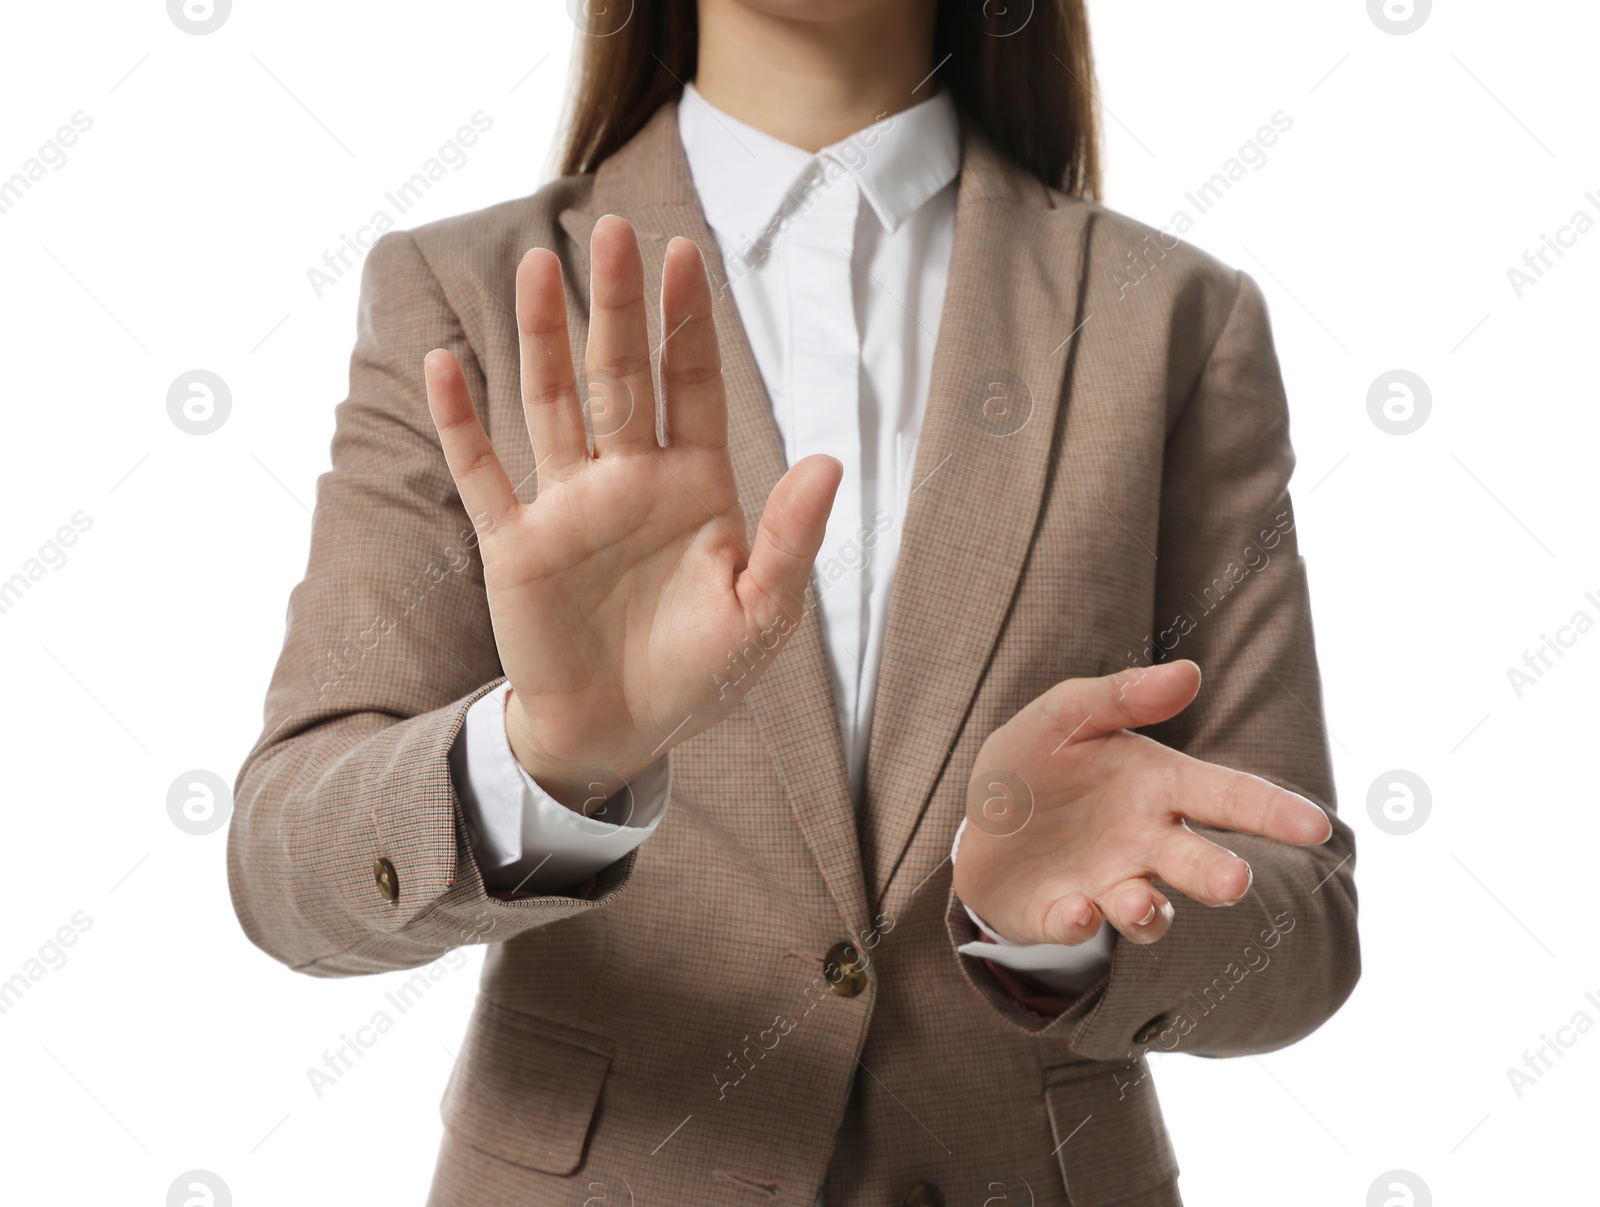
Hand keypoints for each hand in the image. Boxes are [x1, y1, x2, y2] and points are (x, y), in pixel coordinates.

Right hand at [422, 216, 840, 809]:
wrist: (619, 732)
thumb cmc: (699, 673)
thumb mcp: (762, 614)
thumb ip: (792, 539)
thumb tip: (829, 461)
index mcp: (695, 485)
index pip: (692, 386)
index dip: (688, 324)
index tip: (685, 254)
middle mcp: (629, 478)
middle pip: (621, 375)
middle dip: (619, 307)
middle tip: (615, 232)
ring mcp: (568, 504)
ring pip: (552, 402)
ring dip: (542, 338)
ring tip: (537, 265)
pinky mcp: (514, 542)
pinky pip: (483, 472)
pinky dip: (462, 421)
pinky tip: (446, 364)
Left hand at [952, 660, 1332, 947]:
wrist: (978, 817)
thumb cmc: (1038, 759)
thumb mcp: (1067, 714)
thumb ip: (1122, 695)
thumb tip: (1190, 671)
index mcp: (1159, 785)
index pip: (1229, 796)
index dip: (1273, 811)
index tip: (1315, 828)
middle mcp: (1147, 843)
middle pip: (1197, 862)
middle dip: (1218, 875)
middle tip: (1234, 880)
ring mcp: (1109, 884)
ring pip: (1148, 910)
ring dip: (1148, 911)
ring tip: (1138, 902)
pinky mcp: (1063, 915)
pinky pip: (1078, 925)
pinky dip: (1078, 922)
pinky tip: (1073, 907)